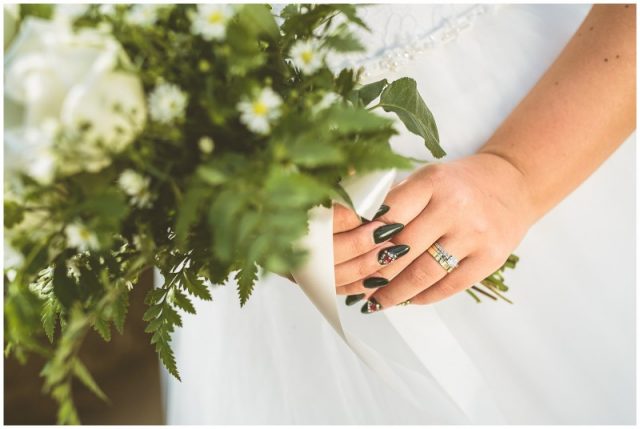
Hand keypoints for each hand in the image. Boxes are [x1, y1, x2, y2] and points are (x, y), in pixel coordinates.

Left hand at [333, 152, 533, 311]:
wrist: (514, 183)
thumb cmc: (460, 184)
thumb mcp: (427, 178)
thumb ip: (396, 201)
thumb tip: (357, 234)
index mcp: (432, 182)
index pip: (386, 215)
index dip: (363, 240)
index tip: (347, 256)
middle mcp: (454, 206)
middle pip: (400, 249)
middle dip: (373, 272)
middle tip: (354, 287)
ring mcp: (474, 234)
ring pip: (422, 273)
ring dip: (394, 293)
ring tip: (375, 301)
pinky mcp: (490, 257)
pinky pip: (449, 286)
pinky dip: (423, 297)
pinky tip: (408, 300)